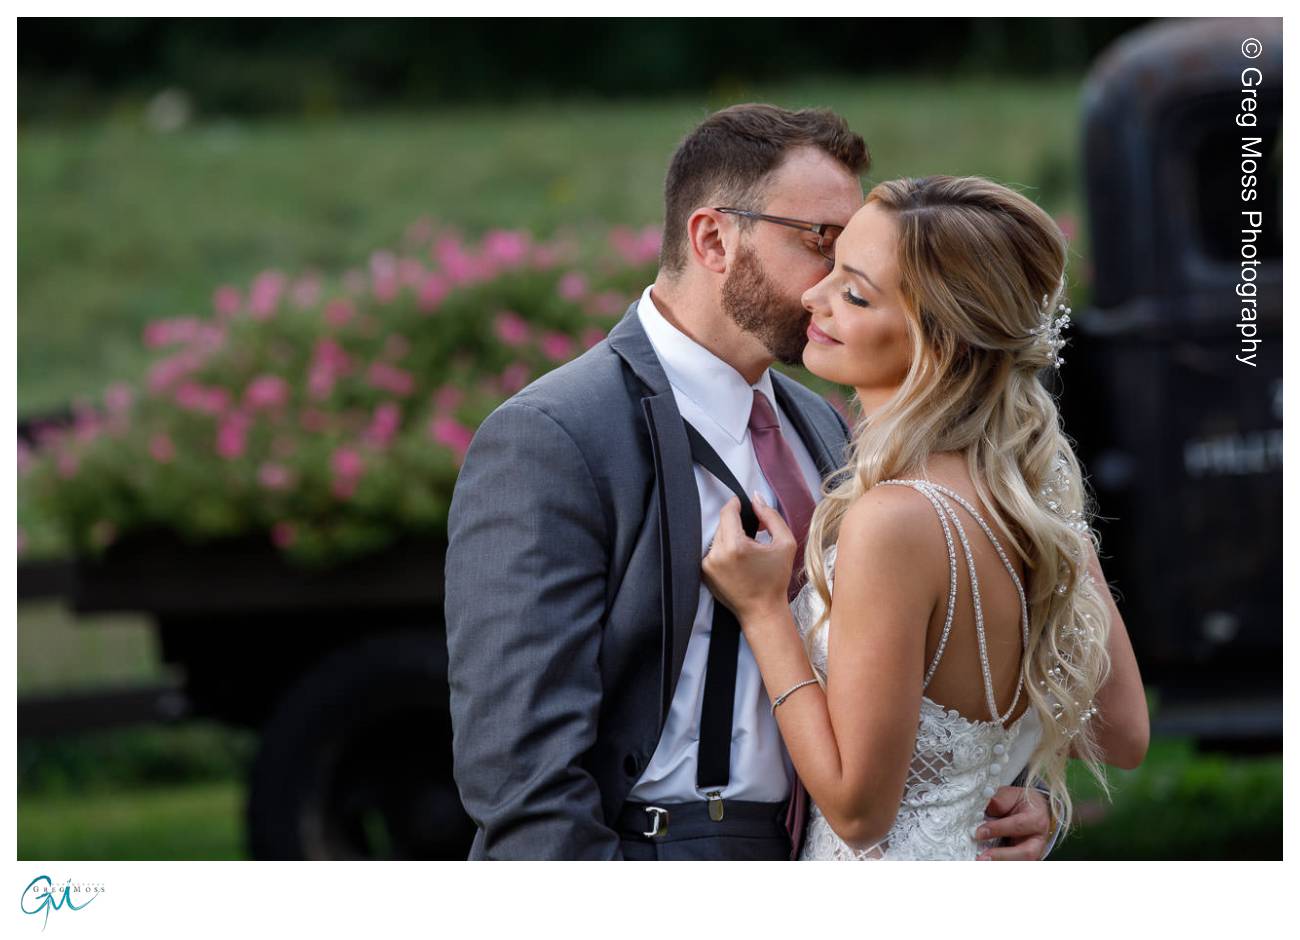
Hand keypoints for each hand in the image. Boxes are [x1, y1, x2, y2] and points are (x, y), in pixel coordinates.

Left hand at [700, 493, 795, 621]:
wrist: (762, 611)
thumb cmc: (776, 580)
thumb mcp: (785, 543)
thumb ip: (771, 516)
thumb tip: (756, 498)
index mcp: (735, 546)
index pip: (727, 512)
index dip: (736, 504)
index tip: (745, 505)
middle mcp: (716, 554)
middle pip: (722, 523)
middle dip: (737, 522)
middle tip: (755, 530)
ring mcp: (708, 565)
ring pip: (717, 536)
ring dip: (730, 535)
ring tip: (748, 548)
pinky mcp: (704, 573)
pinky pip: (713, 550)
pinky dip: (724, 549)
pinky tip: (739, 560)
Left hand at [975, 785, 1050, 859]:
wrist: (1034, 811)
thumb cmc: (1020, 803)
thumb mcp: (1011, 795)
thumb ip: (999, 802)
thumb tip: (984, 811)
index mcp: (1036, 818)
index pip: (1018, 825)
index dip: (998, 829)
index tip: (979, 833)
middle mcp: (1038, 839)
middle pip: (1025, 853)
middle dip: (1002, 856)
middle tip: (982, 858)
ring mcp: (1034, 853)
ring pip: (1020, 863)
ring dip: (1000, 864)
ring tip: (981, 863)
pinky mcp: (1025, 860)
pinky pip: (1013, 865)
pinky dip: (999, 864)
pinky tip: (985, 863)